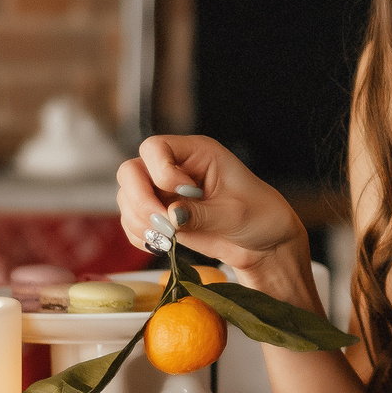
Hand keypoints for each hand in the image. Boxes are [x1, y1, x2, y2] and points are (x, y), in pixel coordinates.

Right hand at [116, 136, 306, 281]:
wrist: (264, 245)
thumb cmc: (260, 217)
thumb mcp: (235, 213)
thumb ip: (201, 214)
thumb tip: (170, 215)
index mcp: (197, 153)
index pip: (155, 147)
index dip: (161, 171)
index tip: (185, 193)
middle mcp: (175, 168)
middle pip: (131, 172)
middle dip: (141, 201)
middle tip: (165, 225)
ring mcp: (164, 193)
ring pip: (127, 199)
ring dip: (139, 221)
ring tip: (168, 238)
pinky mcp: (161, 216)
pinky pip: (132, 222)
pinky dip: (140, 236)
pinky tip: (163, 244)